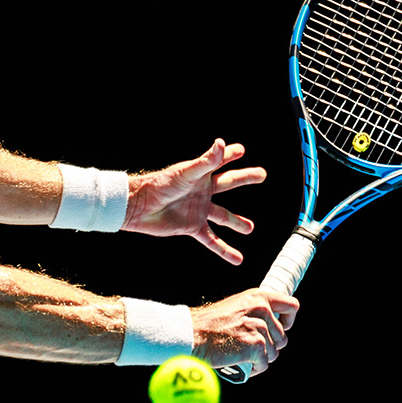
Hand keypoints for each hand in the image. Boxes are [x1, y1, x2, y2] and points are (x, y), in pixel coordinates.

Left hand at [121, 139, 266, 263]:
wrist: (139, 207)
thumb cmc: (160, 185)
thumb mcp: (186, 172)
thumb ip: (206, 161)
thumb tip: (221, 143)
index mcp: (200, 174)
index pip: (219, 161)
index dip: (230, 154)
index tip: (240, 149)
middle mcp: (202, 191)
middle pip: (228, 183)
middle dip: (244, 178)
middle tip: (262, 174)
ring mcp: (198, 210)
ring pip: (223, 216)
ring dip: (237, 222)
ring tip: (250, 228)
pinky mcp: (192, 227)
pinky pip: (212, 240)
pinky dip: (225, 250)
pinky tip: (237, 259)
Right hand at [189, 289, 298, 375]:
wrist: (192, 334)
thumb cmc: (209, 324)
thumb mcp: (236, 306)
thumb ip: (255, 311)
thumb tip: (273, 324)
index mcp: (258, 297)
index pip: (292, 306)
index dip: (288, 321)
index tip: (278, 329)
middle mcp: (262, 309)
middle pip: (283, 337)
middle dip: (269, 346)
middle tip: (248, 347)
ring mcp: (260, 328)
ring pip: (274, 353)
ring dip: (260, 358)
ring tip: (242, 354)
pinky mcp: (256, 346)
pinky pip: (264, 365)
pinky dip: (253, 368)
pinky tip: (241, 363)